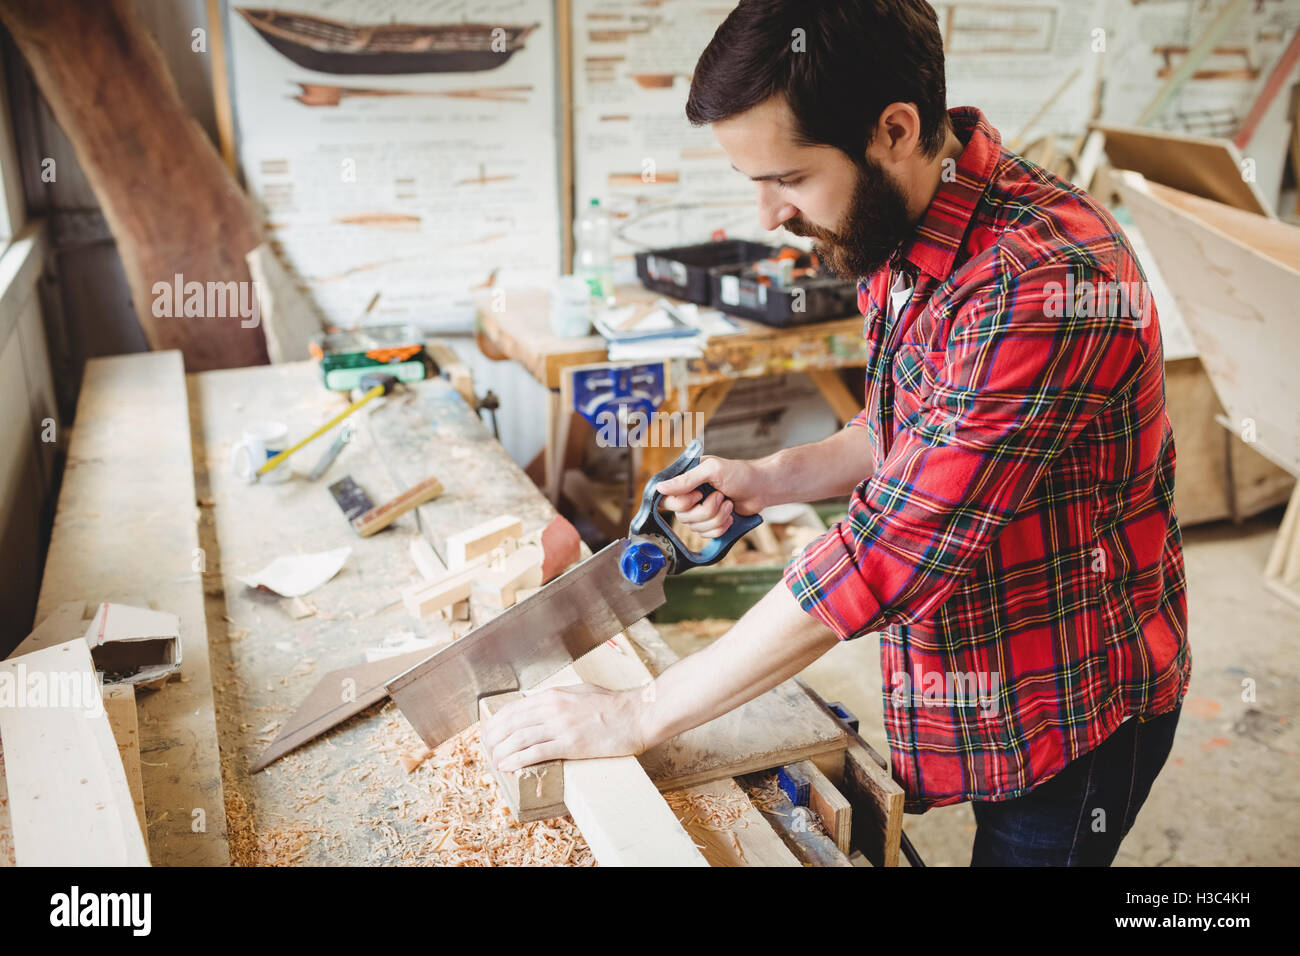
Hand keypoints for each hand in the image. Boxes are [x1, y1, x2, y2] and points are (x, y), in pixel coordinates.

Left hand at [480, 683, 648, 772]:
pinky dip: (516, 760)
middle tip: (488, 752)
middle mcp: (552, 709)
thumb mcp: (579, 693)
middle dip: (493, 739)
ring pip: (518, 739)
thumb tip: (541, 707)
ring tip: (495, 763)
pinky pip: (534, 753)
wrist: (637, 715)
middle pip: (510, 724)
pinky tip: (507, 766)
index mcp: (553, 696)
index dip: (496, 724)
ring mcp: (560, 726)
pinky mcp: (570, 744)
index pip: (513, 709)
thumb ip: (558, 701)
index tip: (490, 735)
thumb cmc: (612, 705)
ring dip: (501, 753)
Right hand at [655, 456, 766, 538]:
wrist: (761, 488)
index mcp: (685, 480)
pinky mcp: (710, 523)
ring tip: (729, 503)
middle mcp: (688, 496)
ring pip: (696, 528)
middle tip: (721, 496)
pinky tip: (730, 515)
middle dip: (707, 510)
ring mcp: (698, 511)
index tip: (699, 495)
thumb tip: (660, 487)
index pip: (667, 501)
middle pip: (683, 517)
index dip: (683, 503)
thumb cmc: (739, 473)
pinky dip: (721, 527)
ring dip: (717, 517)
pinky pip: (707, 535)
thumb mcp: (712, 470)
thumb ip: (687, 479)